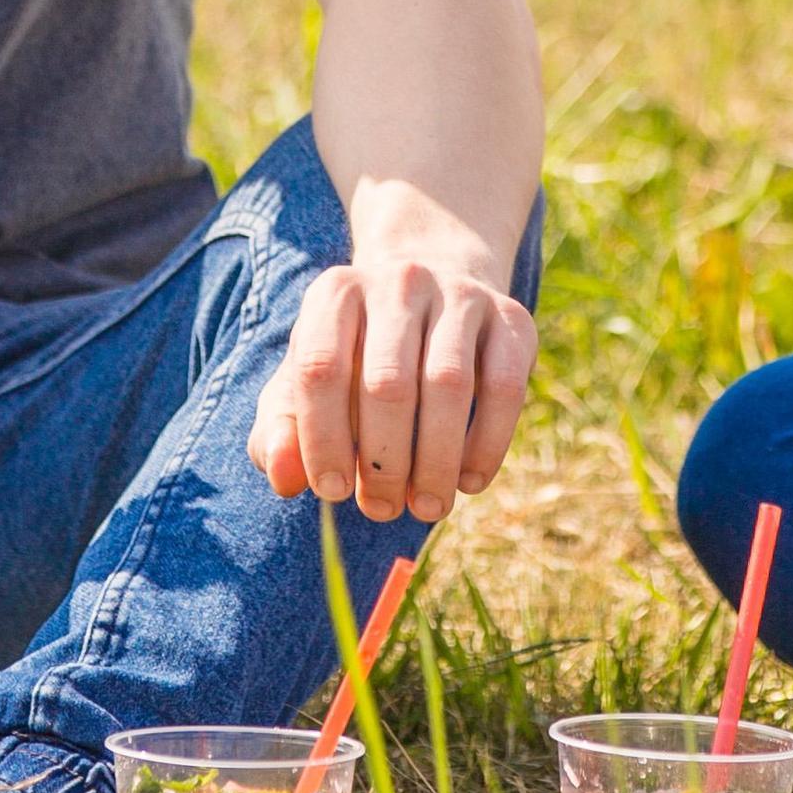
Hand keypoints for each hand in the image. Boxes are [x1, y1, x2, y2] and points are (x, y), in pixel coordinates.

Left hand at [248, 203, 536, 523]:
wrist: (432, 298)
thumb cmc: (357, 359)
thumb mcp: (305, 386)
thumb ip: (280, 432)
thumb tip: (285, 479)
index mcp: (336, 293)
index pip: (320, 368)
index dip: (322, 438)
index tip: (333, 491)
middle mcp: (399, 282)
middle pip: (387, 382)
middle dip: (383, 462)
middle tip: (382, 509)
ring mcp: (460, 294)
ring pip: (449, 385)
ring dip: (436, 462)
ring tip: (426, 508)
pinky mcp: (512, 316)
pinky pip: (505, 387)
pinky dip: (487, 444)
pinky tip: (469, 481)